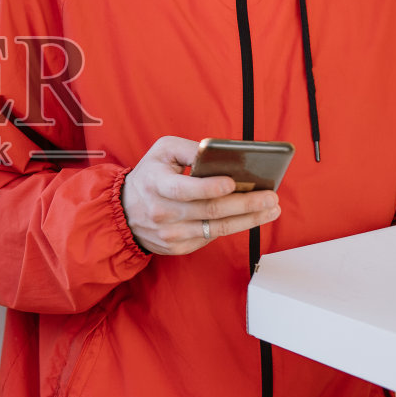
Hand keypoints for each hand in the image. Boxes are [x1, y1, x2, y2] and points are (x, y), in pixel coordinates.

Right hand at [120, 136, 280, 255]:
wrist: (124, 211)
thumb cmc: (150, 175)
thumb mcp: (162, 151)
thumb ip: (189, 149)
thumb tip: (220, 154)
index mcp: (156, 184)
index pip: (185, 189)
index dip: (210, 187)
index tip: (233, 183)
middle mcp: (162, 212)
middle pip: (210, 210)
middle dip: (245, 204)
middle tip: (270, 197)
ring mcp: (170, 234)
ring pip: (217, 229)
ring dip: (248, 219)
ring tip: (271, 209)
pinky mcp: (178, 247)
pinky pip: (211, 238)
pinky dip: (234, 227)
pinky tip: (250, 217)